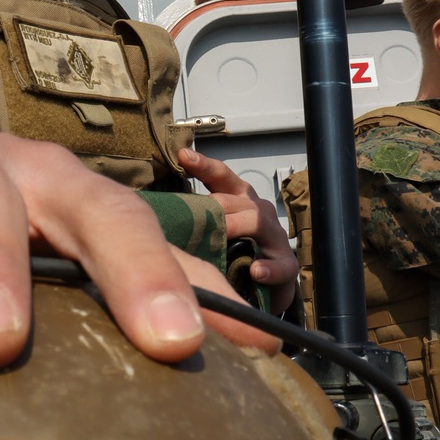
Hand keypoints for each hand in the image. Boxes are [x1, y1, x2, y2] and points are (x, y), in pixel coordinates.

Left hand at [177, 147, 298, 312]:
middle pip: (235, 200)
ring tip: (221, 234)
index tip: (183, 156)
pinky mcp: (287, 264)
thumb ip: (192, 219)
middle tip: (192, 213)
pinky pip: (280, 264)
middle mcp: (257, 211)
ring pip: (257, 222)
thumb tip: (152, 216)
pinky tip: (255, 271)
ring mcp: (274, 236)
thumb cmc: (236, 251)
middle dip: (214, 206)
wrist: (269, 283)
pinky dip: (268, 268)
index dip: (204, 166)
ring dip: (236, 227)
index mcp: (238, 199)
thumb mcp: (214, 230)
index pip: (221, 177)